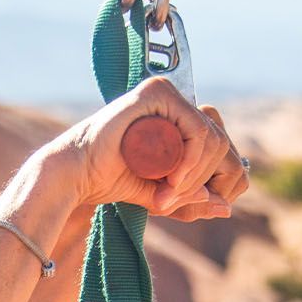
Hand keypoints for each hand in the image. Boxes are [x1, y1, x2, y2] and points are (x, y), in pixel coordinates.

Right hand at [42, 76, 248, 220]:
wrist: (75, 173)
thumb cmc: (109, 180)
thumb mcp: (161, 192)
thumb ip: (190, 197)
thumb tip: (226, 208)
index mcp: (176, 116)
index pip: (216, 145)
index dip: (208, 177)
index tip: (179, 198)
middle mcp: (173, 100)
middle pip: (218, 140)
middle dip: (202, 178)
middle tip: (171, 197)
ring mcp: (165, 93)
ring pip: (210, 137)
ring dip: (195, 173)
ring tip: (168, 191)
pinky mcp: (156, 94)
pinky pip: (196, 130)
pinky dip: (192, 159)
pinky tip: (173, 178)